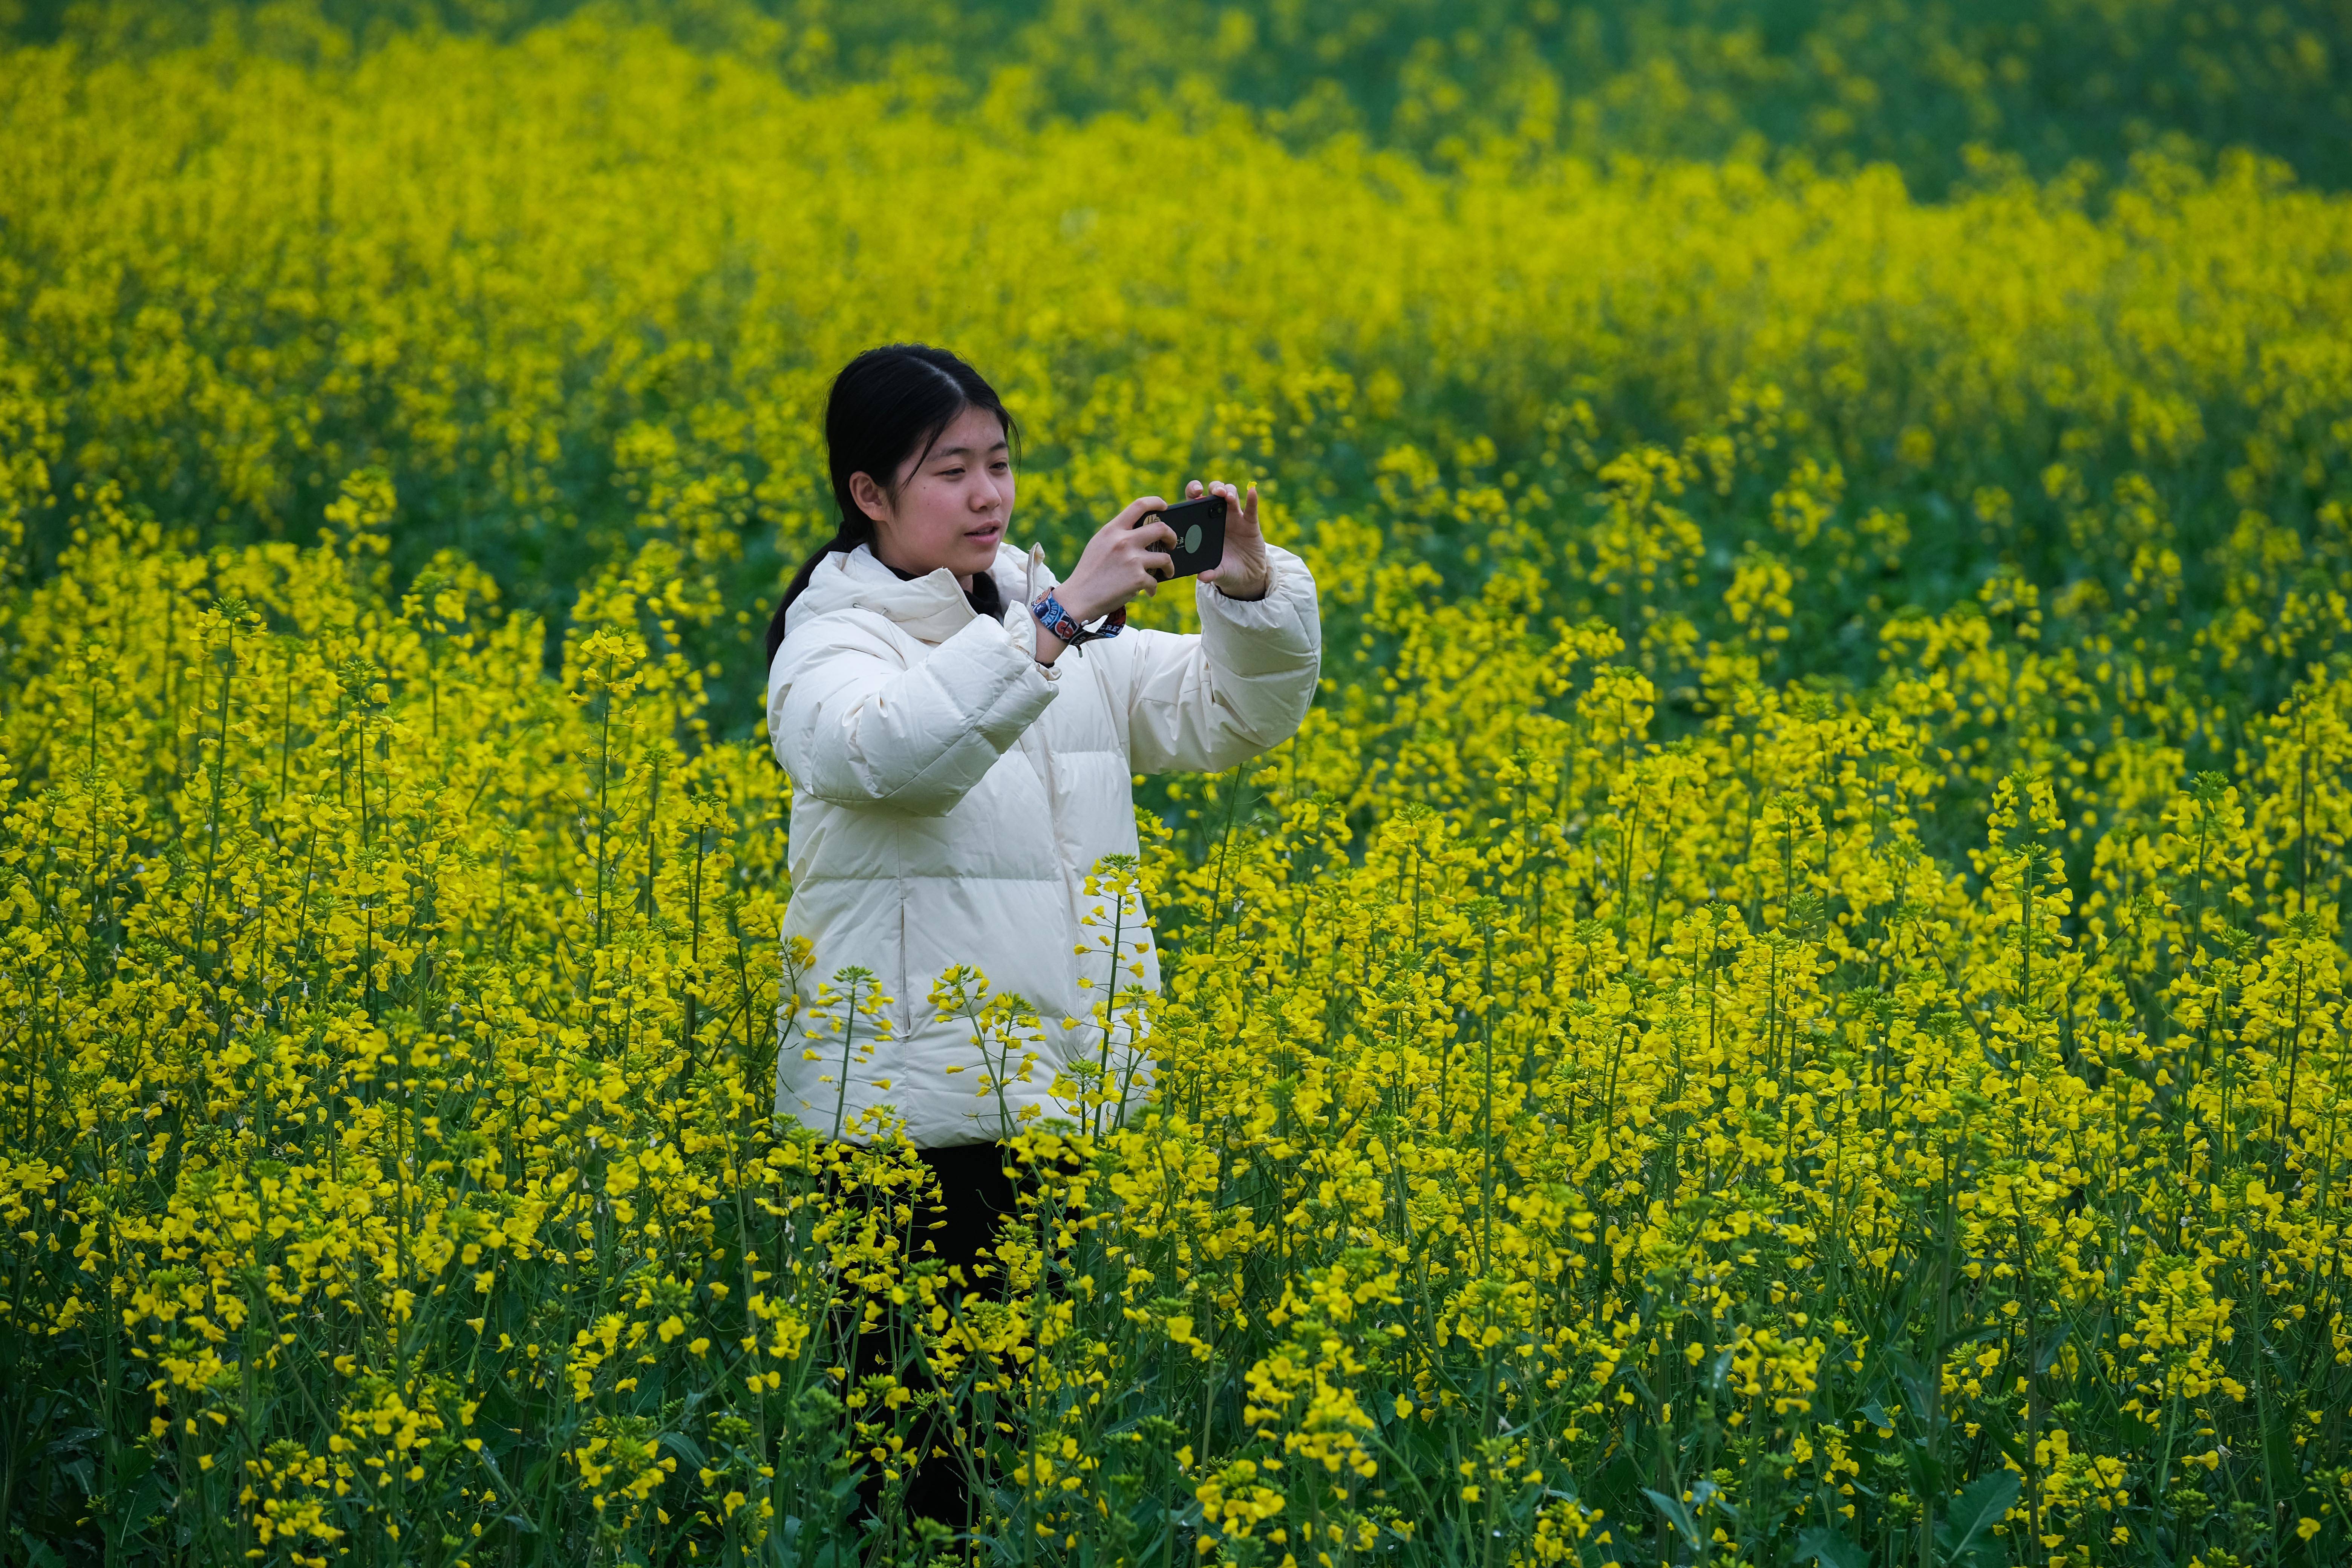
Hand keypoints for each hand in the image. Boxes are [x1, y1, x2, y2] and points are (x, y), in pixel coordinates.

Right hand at [1054, 496, 1178, 623]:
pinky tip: (1148, 591)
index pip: (1139, 505)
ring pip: (1165, 558)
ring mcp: (1132, 560)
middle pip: (1161, 529)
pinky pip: (1154, 581)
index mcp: (1113, 530)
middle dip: (1172, 536)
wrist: (1079, 597)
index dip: (1156, 502)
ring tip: (1167, 572)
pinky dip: (1152, 588)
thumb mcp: (1099, 544)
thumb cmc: (1089, 572)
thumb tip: (1141, 533)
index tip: (1165, 506)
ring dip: (1170, 566)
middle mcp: (1124, 541)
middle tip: (1172, 543)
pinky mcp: (1137, 579)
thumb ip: (1117, 535)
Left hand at [1191, 480, 1268, 600]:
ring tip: (1228, 497)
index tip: (1196, 492)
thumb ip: (1210, 573)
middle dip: (1214, 488)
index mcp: (1204, 524)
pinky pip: (1251, 508)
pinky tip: (1252, 491)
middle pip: (1215, 492)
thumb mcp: (1218, 572)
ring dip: (1229, 491)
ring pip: (1232, 495)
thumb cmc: (1226, 569)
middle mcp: (1218, 516)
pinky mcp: (1251, 523)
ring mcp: (1235, 518)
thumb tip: (1202, 577)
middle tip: (1215, 493)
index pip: (1196, 501)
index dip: (1194, 492)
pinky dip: (1252, 499)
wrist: (1247, 576)